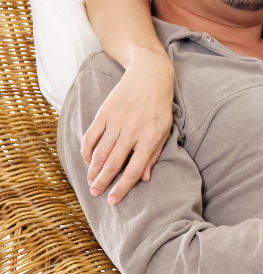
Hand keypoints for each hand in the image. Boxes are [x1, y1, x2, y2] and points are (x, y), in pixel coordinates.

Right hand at [80, 48, 173, 203]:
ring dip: (92, 170)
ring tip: (90, 182)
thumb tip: (143, 178)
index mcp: (151, 136)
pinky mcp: (105, 112)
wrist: (150, 73)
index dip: (123, 188)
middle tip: (95, 194)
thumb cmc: (160, 104)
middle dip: (103, 182)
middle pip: (113, 164)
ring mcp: (117, 121)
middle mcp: (133, 131)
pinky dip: (86, 151)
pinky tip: (87, 160)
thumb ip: (154, 153)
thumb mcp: (166, 128)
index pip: (134, 169)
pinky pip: (91, 136)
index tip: (113, 200)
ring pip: (100, 153)